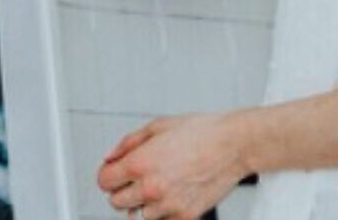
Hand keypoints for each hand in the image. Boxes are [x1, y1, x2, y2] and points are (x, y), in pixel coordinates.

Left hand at [97, 113, 245, 219]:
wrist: (233, 145)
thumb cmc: (200, 132)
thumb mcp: (157, 126)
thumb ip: (127, 143)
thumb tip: (109, 157)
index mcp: (140, 164)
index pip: (104, 182)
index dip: (108, 174)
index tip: (115, 171)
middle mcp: (152, 188)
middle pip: (116, 202)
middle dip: (122, 189)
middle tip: (136, 177)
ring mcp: (168, 206)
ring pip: (138, 215)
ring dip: (143, 202)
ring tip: (160, 183)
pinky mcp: (185, 217)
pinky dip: (163, 211)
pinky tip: (172, 193)